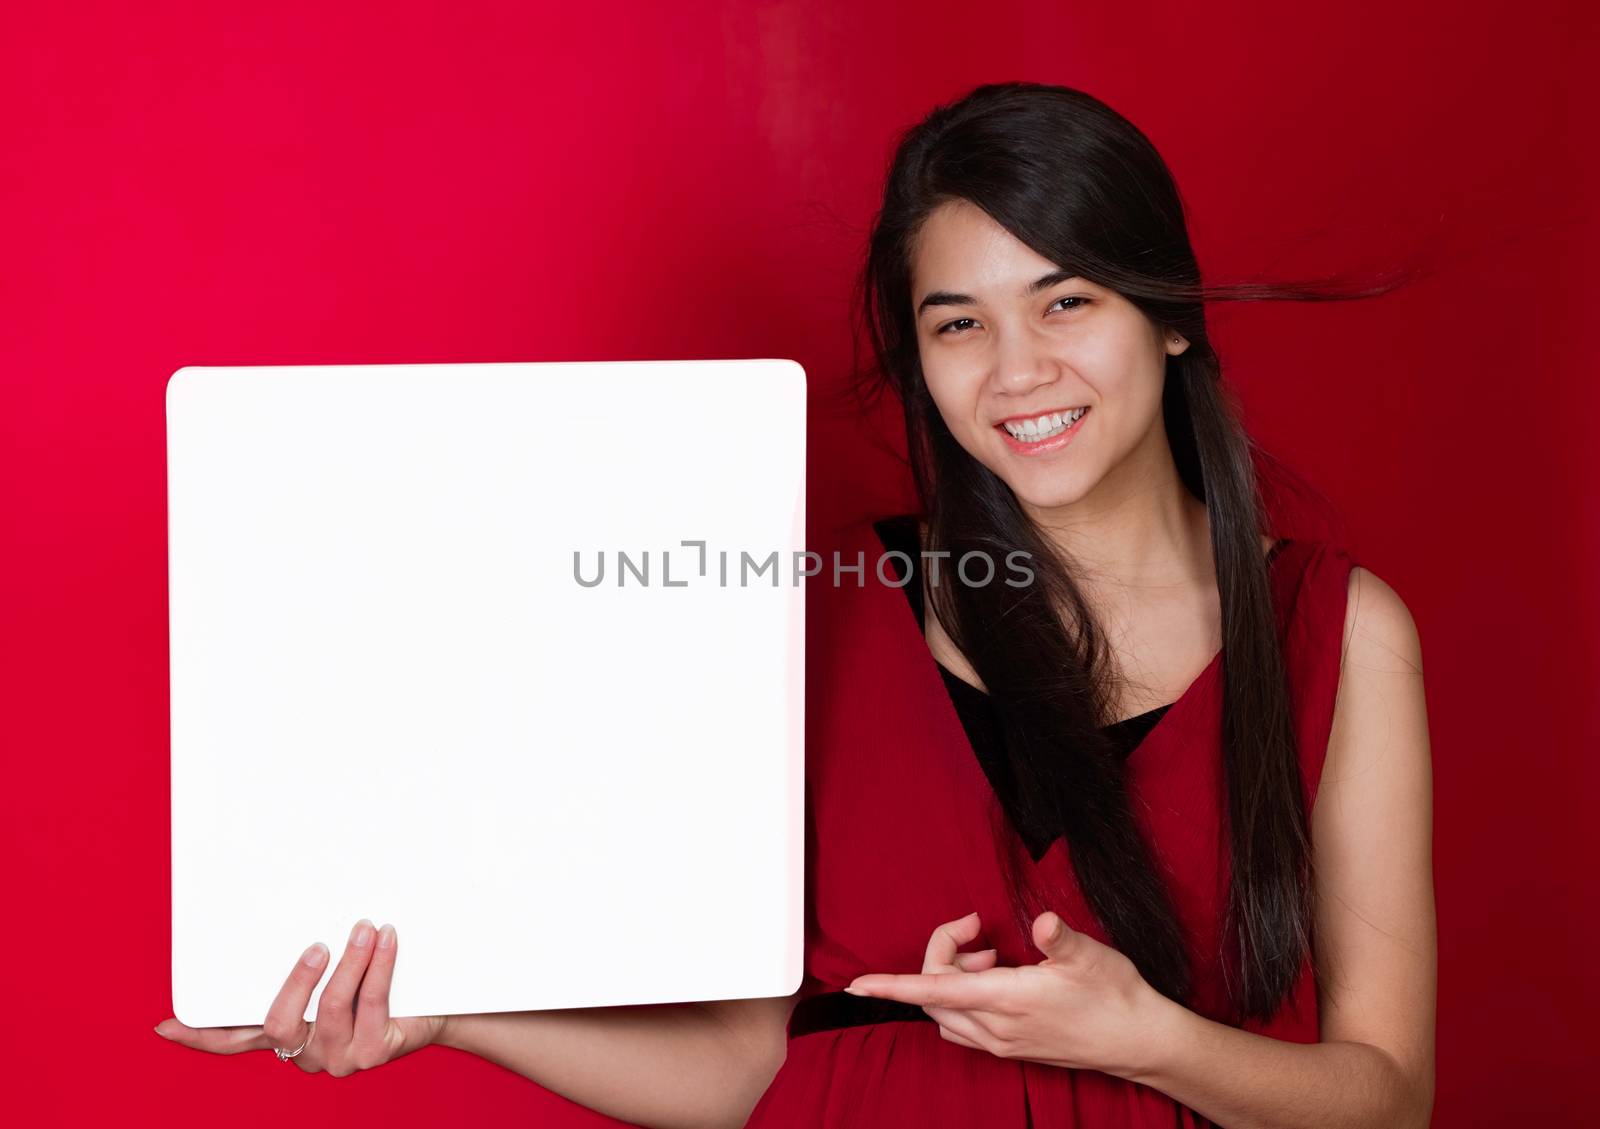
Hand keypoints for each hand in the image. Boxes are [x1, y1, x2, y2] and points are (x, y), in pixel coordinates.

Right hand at [154, 919, 448, 1075]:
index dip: (199, 1035)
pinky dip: (379, 967)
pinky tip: (387, 940)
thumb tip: (285, 899)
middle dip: (297, 982)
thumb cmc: (380, 977)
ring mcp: (338, 1057)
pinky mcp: (374, 1054)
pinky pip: (371, 1006)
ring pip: (331, 1010)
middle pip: (279, 1025)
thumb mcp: (338, 964)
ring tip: (365, 927)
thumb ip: (309, 951)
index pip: (232, 1038)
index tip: (166, 1025)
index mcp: (286, 1031)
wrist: (437, 1004)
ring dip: (350, 963)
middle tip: (317, 945)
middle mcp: (305, 1051)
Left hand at [844, 910, 1174, 1078]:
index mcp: (1007, 999)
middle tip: (977, 931)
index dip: (891, 986)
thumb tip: (1040, 921)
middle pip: (933, 995)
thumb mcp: (1090, 955)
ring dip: (951, 980)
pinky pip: (964, 1027)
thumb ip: (1057, 937)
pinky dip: (962, 1000)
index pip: (932, 991)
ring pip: (945, 1013)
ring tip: (990, 955)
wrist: (1139, 1041)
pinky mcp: (1012, 1049)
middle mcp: (996, 1028)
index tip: (858, 984)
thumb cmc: (1116, 995)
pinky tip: (994, 980)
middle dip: (939, 956)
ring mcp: (1002, 1043)